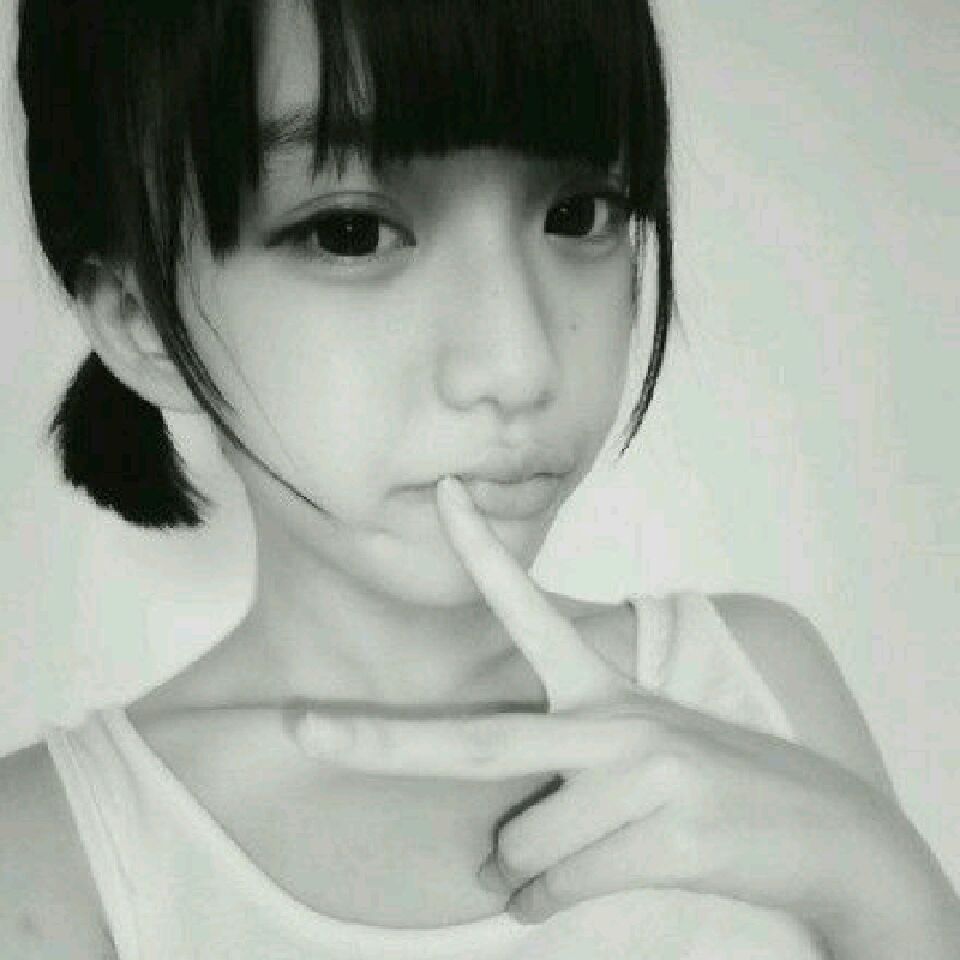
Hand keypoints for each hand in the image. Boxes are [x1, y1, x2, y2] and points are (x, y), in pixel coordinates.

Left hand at [288, 475, 915, 946]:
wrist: (818, 827)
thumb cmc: (707, 785)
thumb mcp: (634, 750)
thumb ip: (557, 780)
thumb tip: (487, 867)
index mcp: (599, 685)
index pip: (527, 608)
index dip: (481, 552)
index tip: (442, 494)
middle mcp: (610, 716)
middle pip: (471, 743)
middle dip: (372, 742)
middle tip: (294, 730)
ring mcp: (639, 769)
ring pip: (521, 850)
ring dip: (529, 874)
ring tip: (590, 853)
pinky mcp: (666, 830)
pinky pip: (554, 890)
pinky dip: (553, 902)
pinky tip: (603, 878)